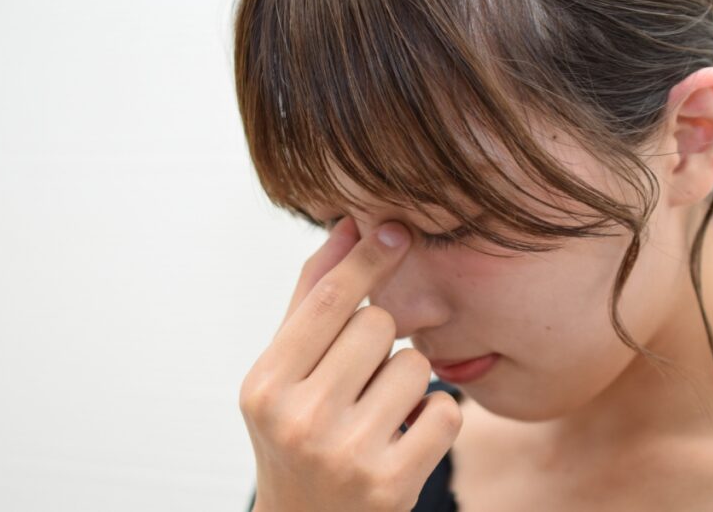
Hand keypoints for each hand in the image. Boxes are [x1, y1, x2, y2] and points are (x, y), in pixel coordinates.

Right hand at [239, 216, 462, 511]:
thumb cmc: (297, 437)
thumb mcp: (284, 375)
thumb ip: (309, 302)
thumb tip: (345, 228)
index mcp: (265, 385)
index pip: (326, 300)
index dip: (366, 259)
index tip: (397, 229)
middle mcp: (299, 419)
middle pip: (378, 326)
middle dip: (382, 341)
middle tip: (362, 377)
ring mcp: (346, 455)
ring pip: (416, 366)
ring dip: (410, 382)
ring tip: (380, 412)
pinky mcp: (393, 485)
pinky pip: (446, 411)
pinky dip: (437, 417)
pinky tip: (407, 437)